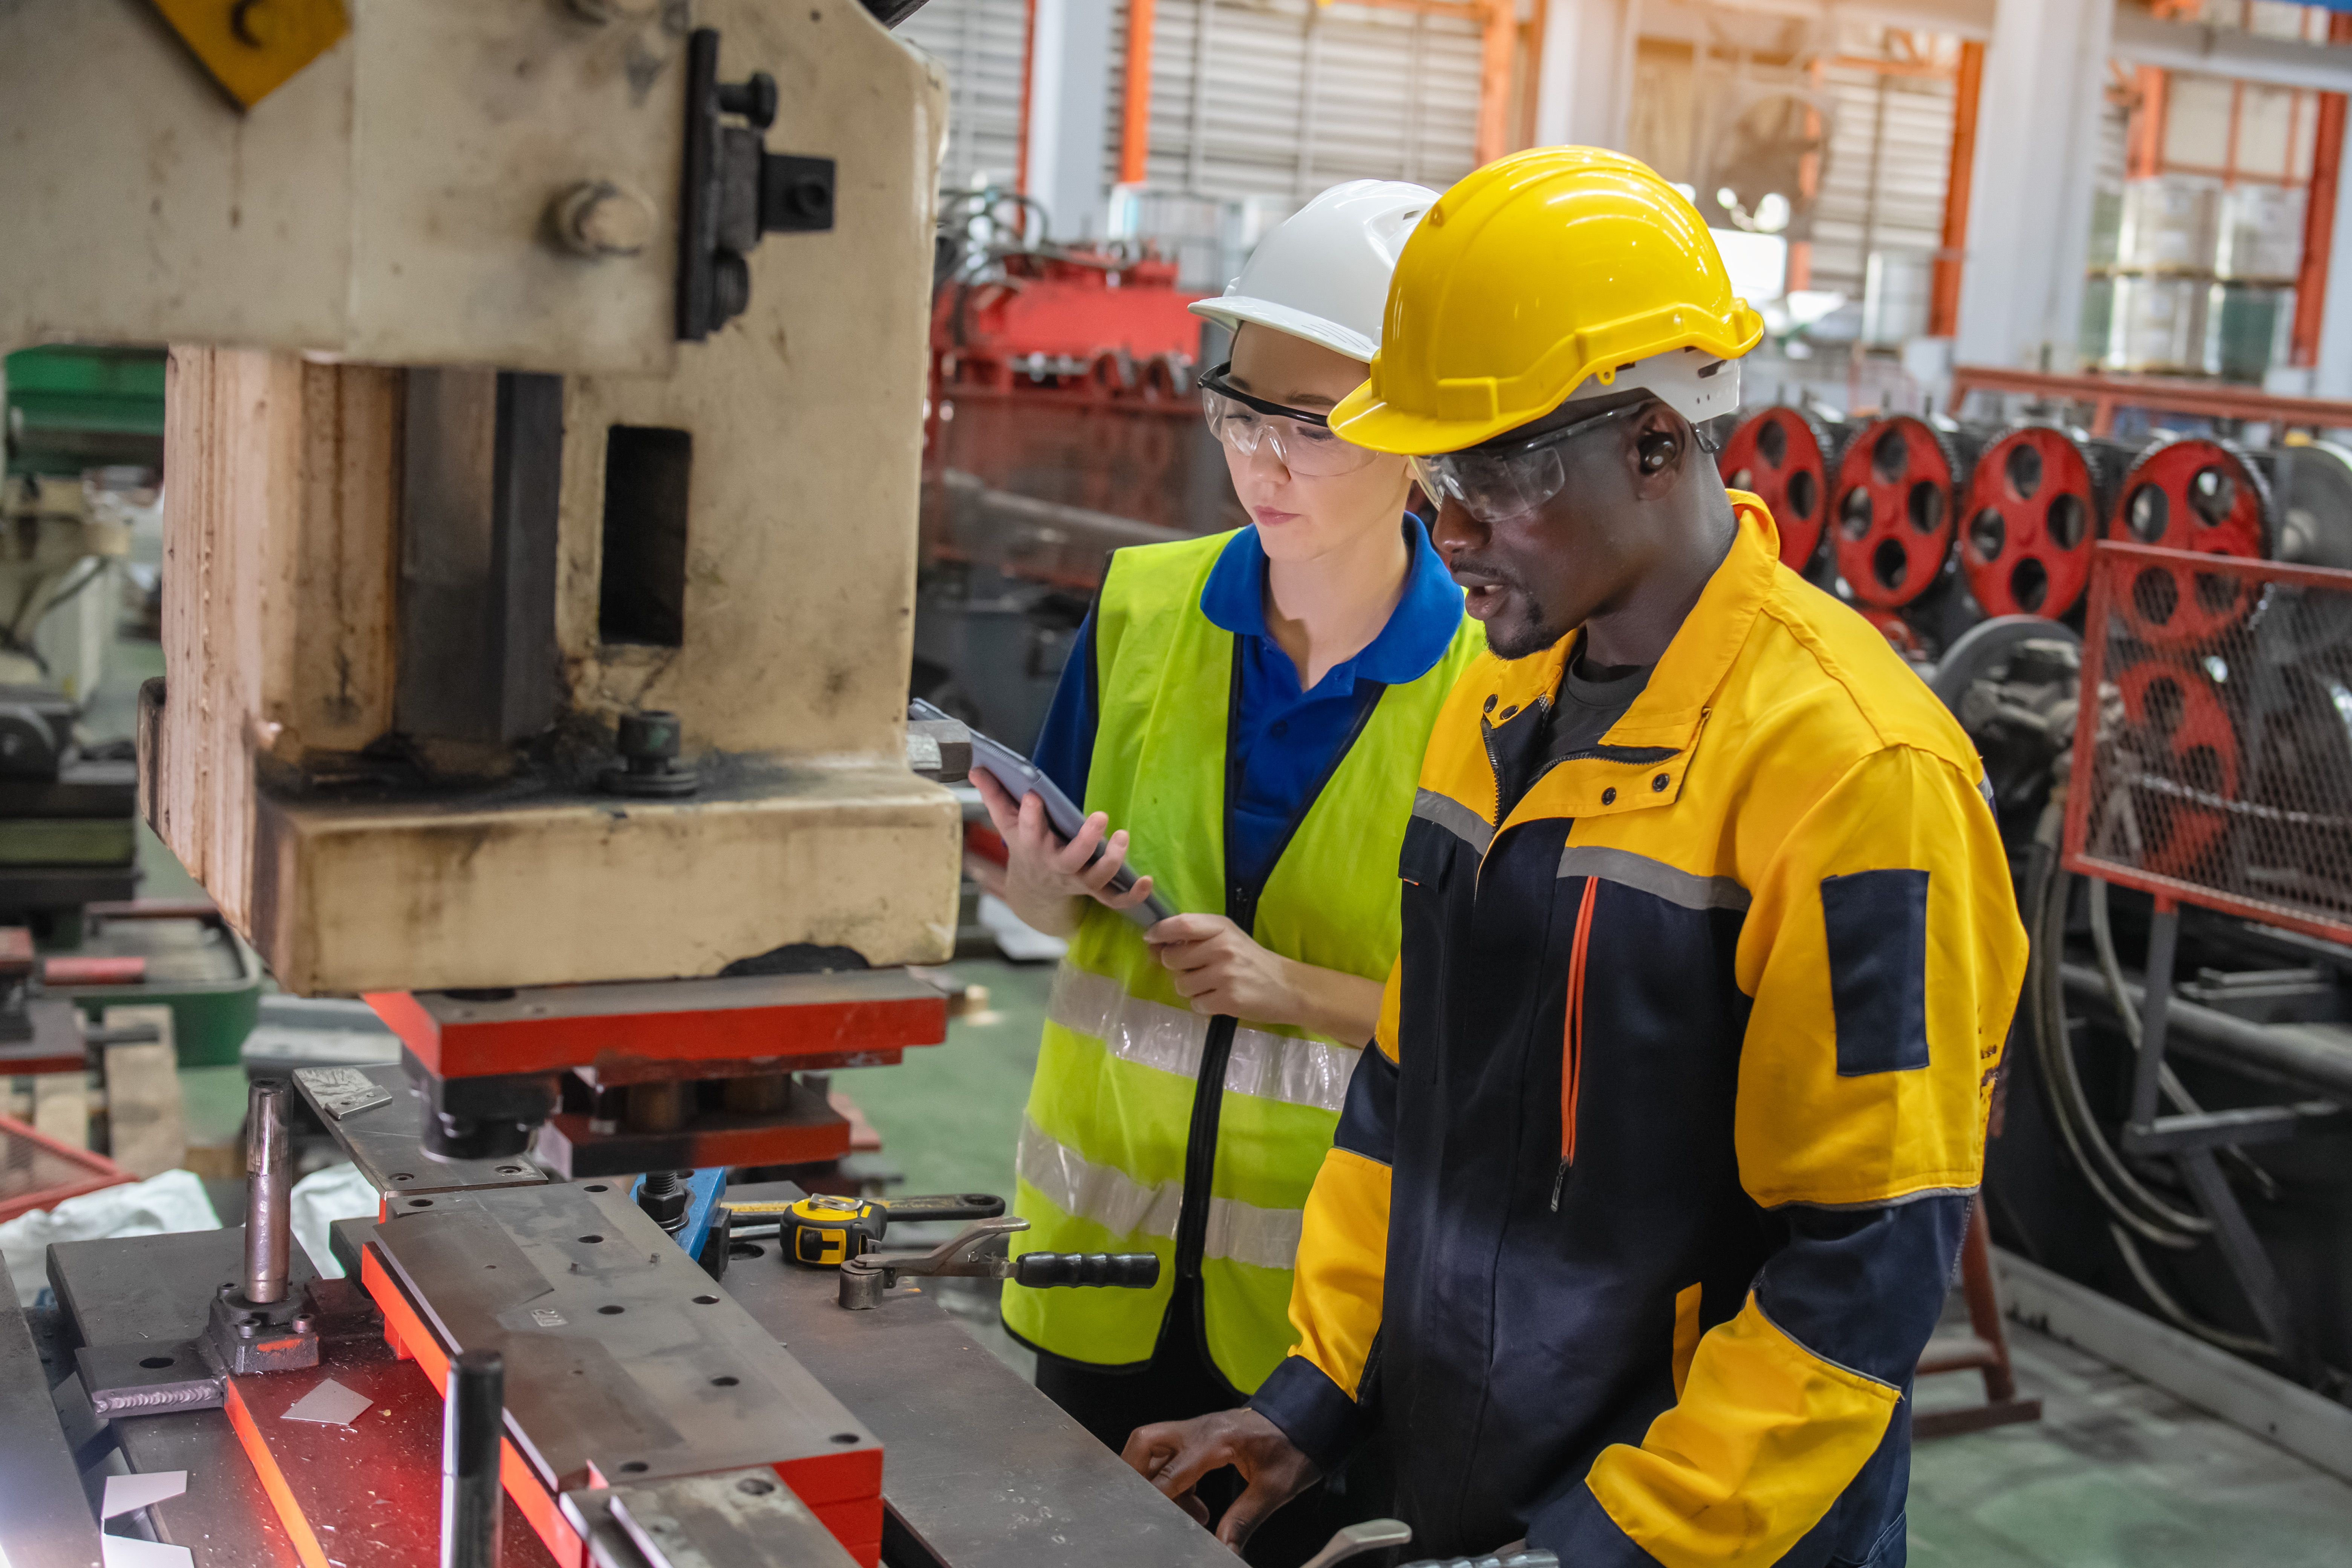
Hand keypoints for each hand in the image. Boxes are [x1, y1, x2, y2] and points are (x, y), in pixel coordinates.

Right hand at [971, 767, 1155, 937]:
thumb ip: (995, 795)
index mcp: (1032, 846)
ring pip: (1096, 878)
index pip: (1028, 831)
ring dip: (1112, 861)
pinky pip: (1115, 899)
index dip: (1030, 816)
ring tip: (1122, 836)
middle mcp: (1056, 865)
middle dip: (1085, 840)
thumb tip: (977, 767)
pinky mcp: (1094, 891)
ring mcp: (1077, 881)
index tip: (1034, 796)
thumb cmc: (1024, 846)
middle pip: (1070, 858)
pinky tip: (1146, 880)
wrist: (1032, 891)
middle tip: (1100, 817)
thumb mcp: (1006, 822)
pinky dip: (1132, 895)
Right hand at [1123, 1407, 1318, 1551]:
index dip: (1154, 1501)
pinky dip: (1174, 1478)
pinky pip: (1172, 1452)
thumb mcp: (1275, 1489)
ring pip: (1154, 1446)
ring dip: (1156, 1479)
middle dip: (1136, 1475)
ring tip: (1187, 1512)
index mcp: (1215, 1441)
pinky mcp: (1203, 1435)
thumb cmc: (1294, 1448)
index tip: (1149, 1522)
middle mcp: (1199, 1430)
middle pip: (1145, 1442)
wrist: (1309, 1419)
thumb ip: (1245, 1519)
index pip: (1169, 1474)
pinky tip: (1195, 1504)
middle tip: (1149, 1507)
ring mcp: (1199, 1429)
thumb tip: (1226, 1550)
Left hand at [1147, 914, 1297, 1022]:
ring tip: (1213, 986)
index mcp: (1222, 928)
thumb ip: (1196, 938)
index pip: (1182, 924)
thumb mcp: (1229, 938)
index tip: (1150, 938)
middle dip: (1177, 968)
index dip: (1160, 931)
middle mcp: (1222, 948)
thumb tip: (1154, 945)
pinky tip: (1221, 999)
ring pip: (1181, 985)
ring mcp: (1225, 974)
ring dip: (1192, 989)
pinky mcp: (1228, 999)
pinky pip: (1196, 1004)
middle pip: (1172, 958)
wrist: (1288, 987)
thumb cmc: (1253, 961)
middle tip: (1197, 970)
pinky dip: (1204, 1005)